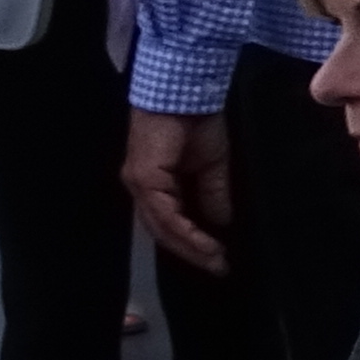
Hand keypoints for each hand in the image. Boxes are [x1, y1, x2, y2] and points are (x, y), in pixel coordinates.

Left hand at [125, 108, 235, 277]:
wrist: (186, 92)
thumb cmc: (198, 120)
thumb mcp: (213, 164)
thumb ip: (213, 193)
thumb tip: (220, 222)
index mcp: (156, 184)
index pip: (171, 222)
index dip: (194, 243)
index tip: (220, 259)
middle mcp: (142, 188)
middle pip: (163, 231)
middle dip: (192, 252)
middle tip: (219, 268)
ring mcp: (139, 184)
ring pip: (161, 227)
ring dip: (189, 247)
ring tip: (215, 260)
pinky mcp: (144, 178)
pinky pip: (164, 213)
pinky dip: (185, 231)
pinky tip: (205, 242)